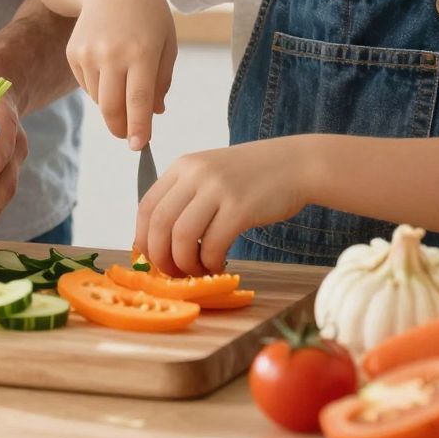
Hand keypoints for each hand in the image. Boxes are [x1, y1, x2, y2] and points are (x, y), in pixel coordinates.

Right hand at [64, 0, 174, 150]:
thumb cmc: (148, 15)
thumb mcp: (166, 43)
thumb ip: (162, 80)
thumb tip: (154, 114)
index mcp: (141, 51)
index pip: (139, 100)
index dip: (139, 128)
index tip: (140, 147)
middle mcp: (112, 53)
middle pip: (112, 108)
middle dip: (121, 128)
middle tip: (130, 136)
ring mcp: (88, 53)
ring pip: (99, 100)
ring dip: (112, 105)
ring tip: (124, 83)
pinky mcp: (74, 53)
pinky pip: (87, 86)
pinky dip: (100, 88)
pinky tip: (109, 67)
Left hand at [133, 139, 317, 276]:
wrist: (295, 164)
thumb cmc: (252, 176)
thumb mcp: (210, 175)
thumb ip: (185, 198)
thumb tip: (160, 242)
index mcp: (183, 166)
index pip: (146, 207)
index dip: (144, 239)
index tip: (153, 259)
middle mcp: (195, 174)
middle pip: (159, 224)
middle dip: (161, 257)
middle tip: (172, 273)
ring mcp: (218, 189)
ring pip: (182, 237)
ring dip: (185, 263)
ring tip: (197, 270)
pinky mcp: (240, 207)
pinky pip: (213, 244)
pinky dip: (211, 262)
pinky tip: (219, 264)